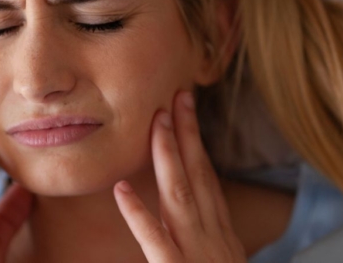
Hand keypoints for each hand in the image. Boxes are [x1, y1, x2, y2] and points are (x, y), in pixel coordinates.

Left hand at [113, 91, 246, 261]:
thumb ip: (208, 240)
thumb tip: (193, 219)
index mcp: (221, 233)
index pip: (207, 179)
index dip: (196, 143)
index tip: (188, 112)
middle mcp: (212, 236)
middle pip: (198, 174)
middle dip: (188, 132)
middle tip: (179, 96)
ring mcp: (197, 253)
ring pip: (179, 195)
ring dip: (168, 154)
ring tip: (159, 121)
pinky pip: (155, 239)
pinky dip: (138, 213)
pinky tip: (121, 189)